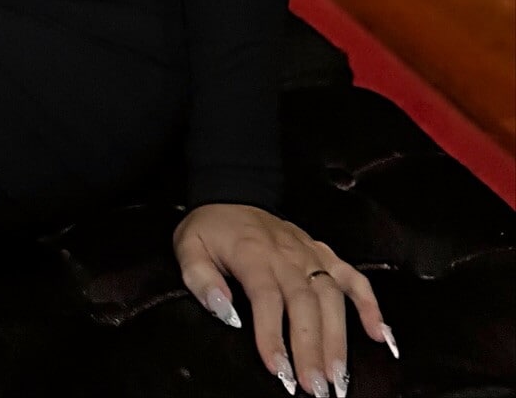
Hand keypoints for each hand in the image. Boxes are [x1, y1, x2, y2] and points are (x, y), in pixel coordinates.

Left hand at [174, 202, 397, 396]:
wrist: (230, 192)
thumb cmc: (211, 227)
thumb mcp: (189, 247)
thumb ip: (201, 279)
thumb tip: (223, 310)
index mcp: (252, 252)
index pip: (266, 297)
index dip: (272, 335)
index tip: (279, 370)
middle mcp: (286, 253)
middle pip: (305, 302)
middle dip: (312, 348)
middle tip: (316, 387)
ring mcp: (309, 253)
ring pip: (331, 295)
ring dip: (339, 338)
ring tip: (339, 377)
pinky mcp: (323, 253)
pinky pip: (353, 277)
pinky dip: (370, 304)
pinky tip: (380, 335)